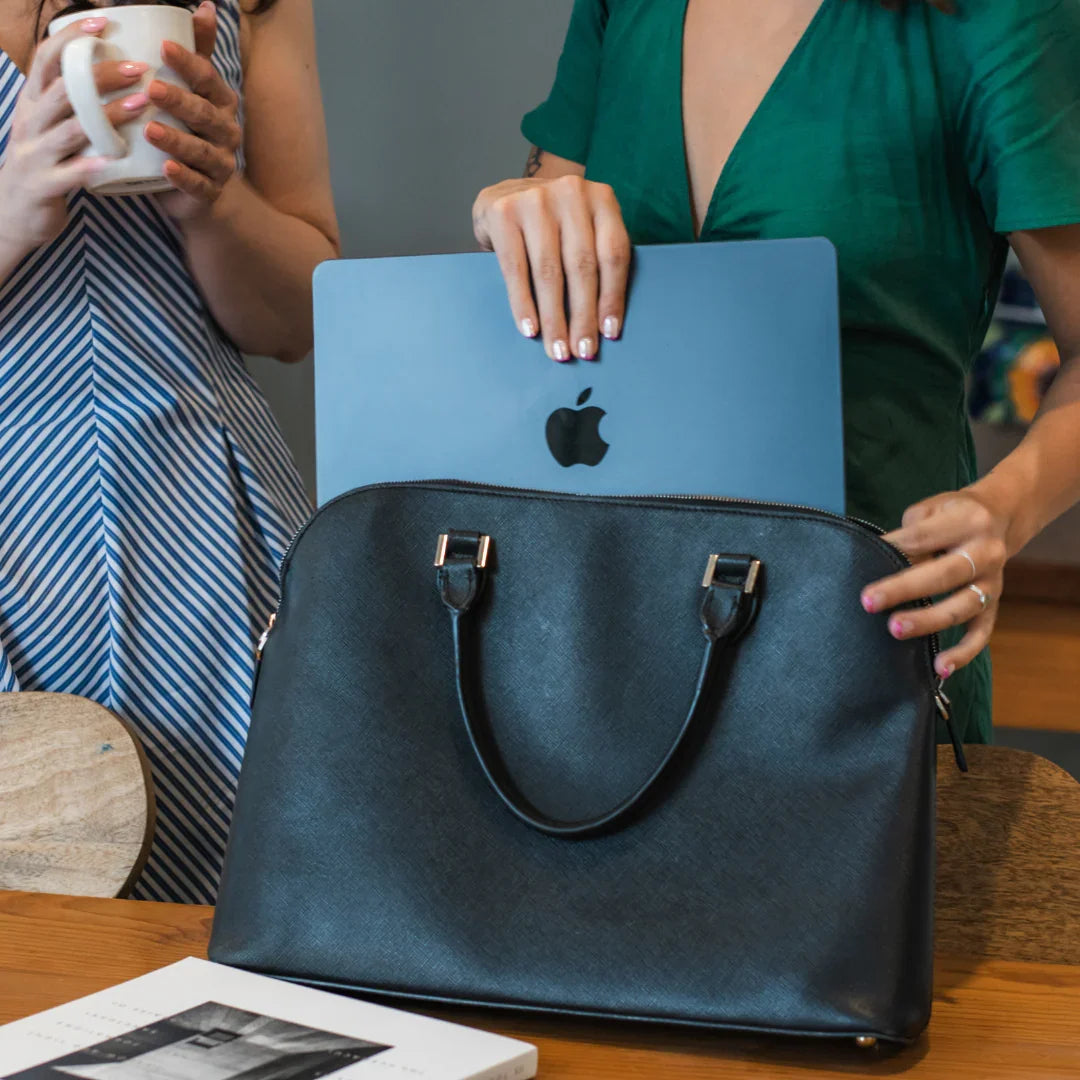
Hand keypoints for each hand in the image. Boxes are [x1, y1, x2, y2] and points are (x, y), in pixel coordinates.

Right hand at [0, 16, 149, 260]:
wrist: (12, 213)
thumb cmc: (44, 162)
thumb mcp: (51, 124)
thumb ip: (74, 101)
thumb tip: (106, 66)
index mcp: (33, 101)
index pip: (48, 58)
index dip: (72, 37)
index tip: (105, 21)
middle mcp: (31, 121)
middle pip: (65, 90)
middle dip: (101, 76)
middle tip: (139, 68)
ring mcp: (35, 153)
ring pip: (70, 130)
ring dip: (106, 117)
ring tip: (139, 106)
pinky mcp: (43, 185)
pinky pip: (68, 174)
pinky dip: (89, 166)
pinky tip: (115, 161)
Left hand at [147, 1, 239, 221]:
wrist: (201, 192)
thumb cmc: (189, 132)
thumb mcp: (194, 91)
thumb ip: (198, 53)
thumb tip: (205, 6)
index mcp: (220, 103)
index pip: (207, 79)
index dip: (188, 63)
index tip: (163, 46)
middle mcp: (226, 131)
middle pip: (205, 114)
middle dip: (180, 101)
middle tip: (152, 87)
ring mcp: (220, 164)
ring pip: (202, 151)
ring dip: (178, 140)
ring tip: (151, 129)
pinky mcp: (210, 193)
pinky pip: (199, 185)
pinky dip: (184, 178)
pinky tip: (167, 169)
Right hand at [472, 174, 630, 361]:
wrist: (507, 193)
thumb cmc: (554, 224)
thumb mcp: (583, 228)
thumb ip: (597, 258)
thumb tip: (604, 324)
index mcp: (601, 198)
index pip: (613, 254)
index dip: (612, 297)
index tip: (609, 333)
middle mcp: (571, 193)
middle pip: (582, 266)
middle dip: (582, 316)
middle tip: (583, 351)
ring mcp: (535, 200)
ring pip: (549, 272)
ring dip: (554, 319)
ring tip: (558, 349)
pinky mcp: (503, 213)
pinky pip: (516, 269)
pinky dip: (523, 304)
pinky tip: (530, 329)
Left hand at [861, 488, 1011, 679]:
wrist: (999, 517)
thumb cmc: (950, 515)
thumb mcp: (929, 511)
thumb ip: (908, 535)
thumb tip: (874, 560)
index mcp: (967, 521)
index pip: (923, 539)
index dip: (892, 551)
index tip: (862, 564)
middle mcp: (986, 553)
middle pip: (943, 574)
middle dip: (904, 589)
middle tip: (869, 602)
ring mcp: (993, 583)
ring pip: (962, 606)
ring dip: (928, 620)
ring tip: (895, 629)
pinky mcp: (994, 606)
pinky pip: (980, 633)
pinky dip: (963, 653)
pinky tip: (939, 668)